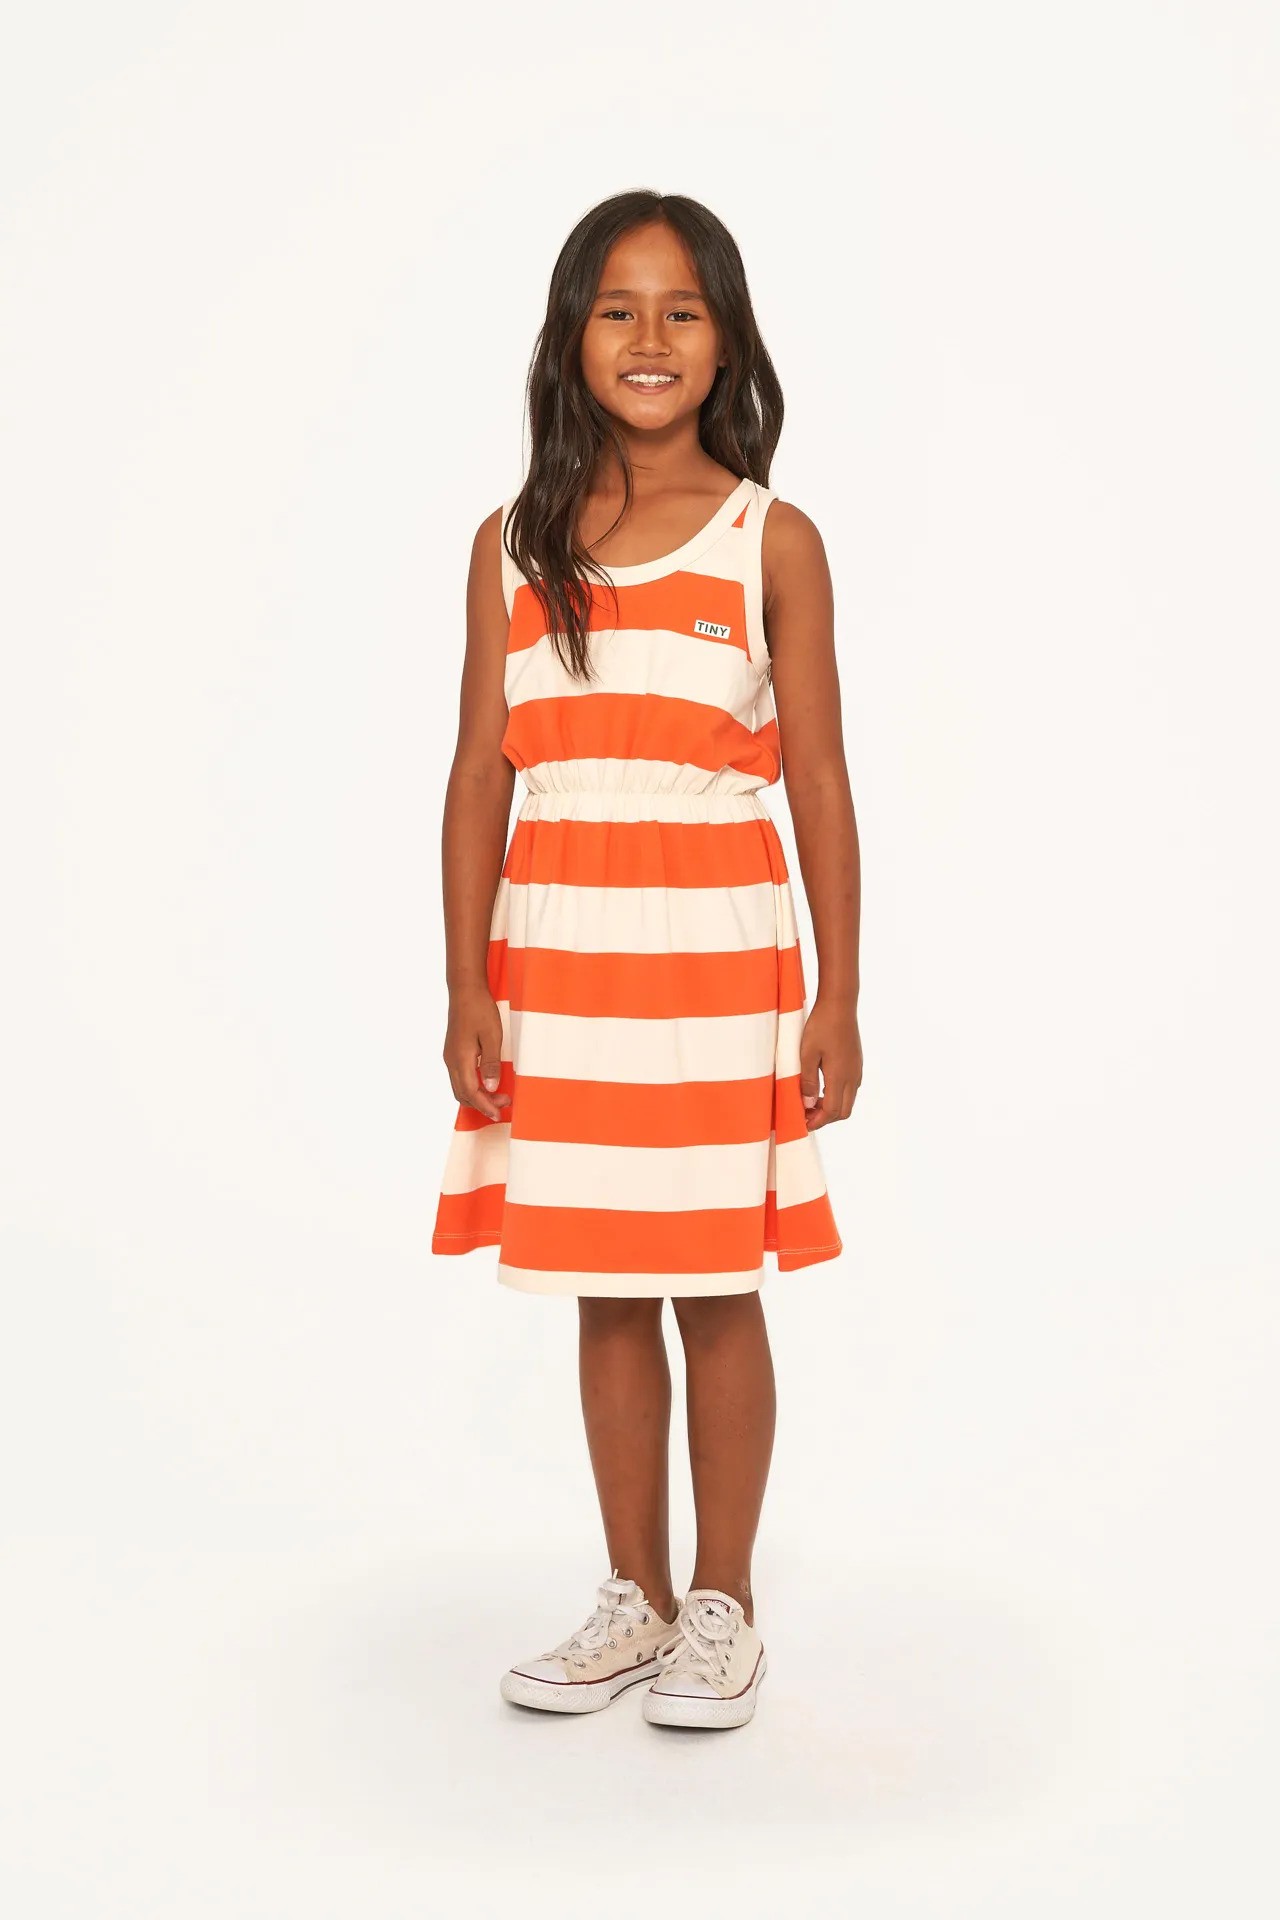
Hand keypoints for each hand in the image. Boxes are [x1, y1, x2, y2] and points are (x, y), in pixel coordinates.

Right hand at [443, 988, 511, 1122]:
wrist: (465, 990)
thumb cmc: (480, 1010)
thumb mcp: (492, 1036)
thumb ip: (491, 1064)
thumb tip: (491, 1088)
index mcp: (460, 1059)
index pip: (471, 1093)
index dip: (486, 1106)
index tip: (499, 1114)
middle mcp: (451, 1061)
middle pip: (463, 1095)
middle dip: (483, 1104)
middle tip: (504, 1103)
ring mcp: (450, 1057)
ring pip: (460, 1088)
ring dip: (477, 1096)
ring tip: (498, 1095)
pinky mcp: (453, 1052)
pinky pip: (460, 1077)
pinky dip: (472, 1086)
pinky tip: (486, 1082)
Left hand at [798, 998, 861, 1129]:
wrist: (840, 1004)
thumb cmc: (821, 1026)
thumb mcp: (807, 1054)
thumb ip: (808, 1081)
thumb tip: (809, 1104)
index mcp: (840, 1077)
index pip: (832, 1111)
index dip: (817, 1122)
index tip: (802, 1124)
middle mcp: (852, 1077)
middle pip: (843, 1111)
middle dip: (825, 1118)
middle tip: (805, 1115)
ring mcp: (856, 1070)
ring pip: (848, 1101)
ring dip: (831, 1107)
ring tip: (810, 1102)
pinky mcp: (856, 1063)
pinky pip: (850, 1089)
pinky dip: (836, 1095)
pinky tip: (821, 1087)